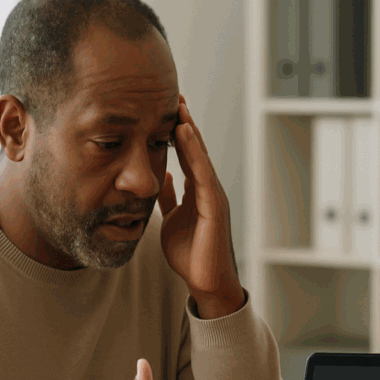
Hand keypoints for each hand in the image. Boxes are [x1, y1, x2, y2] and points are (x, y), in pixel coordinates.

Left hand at [158, 94, 243, 318]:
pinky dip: (194, 153)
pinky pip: (203, 173)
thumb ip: (169, 199)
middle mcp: (208, 190)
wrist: (206, 282)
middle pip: (195, 150)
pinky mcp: (215, 206)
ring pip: (201, 157)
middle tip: (175, 97)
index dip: (176, 133)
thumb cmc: (190, 254)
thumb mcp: (171, 220)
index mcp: (198, 192)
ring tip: (180, 109)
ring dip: (190, 132)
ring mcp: (214, 197)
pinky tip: (185, 135)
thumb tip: (164, 177)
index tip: (166, 110)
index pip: (187, 156)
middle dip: (185, 124)